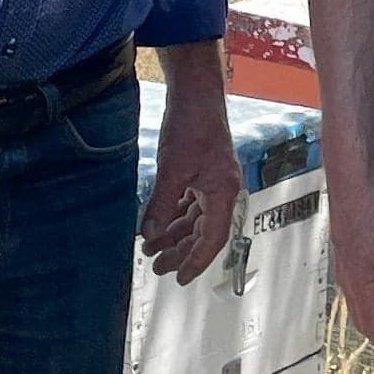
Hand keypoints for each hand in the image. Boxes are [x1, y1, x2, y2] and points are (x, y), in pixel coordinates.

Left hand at [142, 74, 241, 287]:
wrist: (195, 94)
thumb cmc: (190, 128)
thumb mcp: (172, 170)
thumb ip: (162, 206)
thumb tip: (152, 235)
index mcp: (223, 194)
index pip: (212, 240)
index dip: (196, 261)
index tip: (180, 279)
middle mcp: (222, 191)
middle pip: (203, 232)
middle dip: (180, 251)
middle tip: (156, 266)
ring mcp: (213, 182)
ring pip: (195, 219)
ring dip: (174, 234)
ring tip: (150, 247)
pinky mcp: (202, 172)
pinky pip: (190, 203)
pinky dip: (175, 215)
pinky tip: (157, 224)